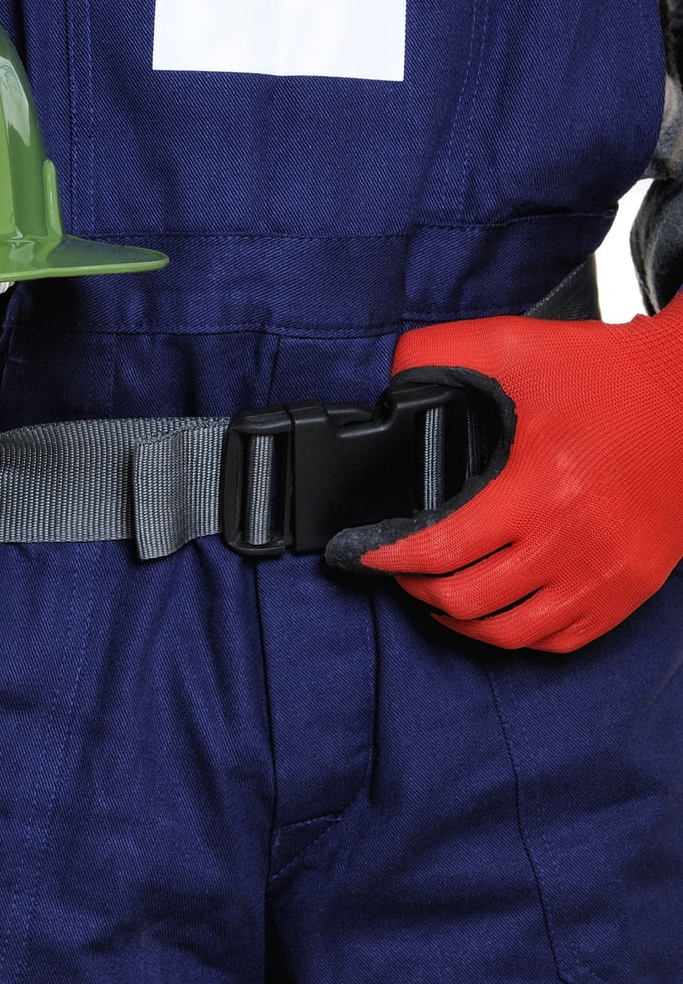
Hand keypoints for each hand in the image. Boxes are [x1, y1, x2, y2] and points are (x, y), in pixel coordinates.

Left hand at [327, 307, 682, 650]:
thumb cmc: (610, 374)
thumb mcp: (515, 345)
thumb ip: (437, 354)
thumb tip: (388, 381)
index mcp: (535, 490)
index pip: (437, 551)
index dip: (381, 558)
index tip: (354, 552)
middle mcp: (570, 542)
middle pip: (464, 600)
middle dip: (412, 587)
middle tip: (395, 567)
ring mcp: (603, 574)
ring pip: (508, 633)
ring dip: (457, 617)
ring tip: (435, 590)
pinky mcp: (630, 588)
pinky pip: (559, 639)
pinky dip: (515, 633)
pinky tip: (494, 607)